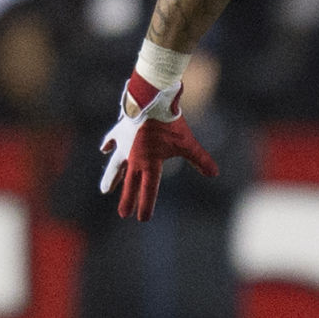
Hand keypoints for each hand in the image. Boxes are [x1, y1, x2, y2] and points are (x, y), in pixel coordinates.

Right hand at [99, 76, 217, 220]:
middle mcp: (134, 157)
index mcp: (150, 163)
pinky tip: (103, 150)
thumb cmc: (170, 122)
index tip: (142, 218)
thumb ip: (200, 159)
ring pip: (116, 166)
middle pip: (130, 183)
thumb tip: (215, 174)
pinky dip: (108, 145)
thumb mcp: (187, 143)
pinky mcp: (121, 130)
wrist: (151, 98)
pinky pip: (112, 140)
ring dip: (112, 178)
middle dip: (127, 199)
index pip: (148, 190)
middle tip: (123, 214)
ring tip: (105, 190)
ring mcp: (125, 144)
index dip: (146, 205)